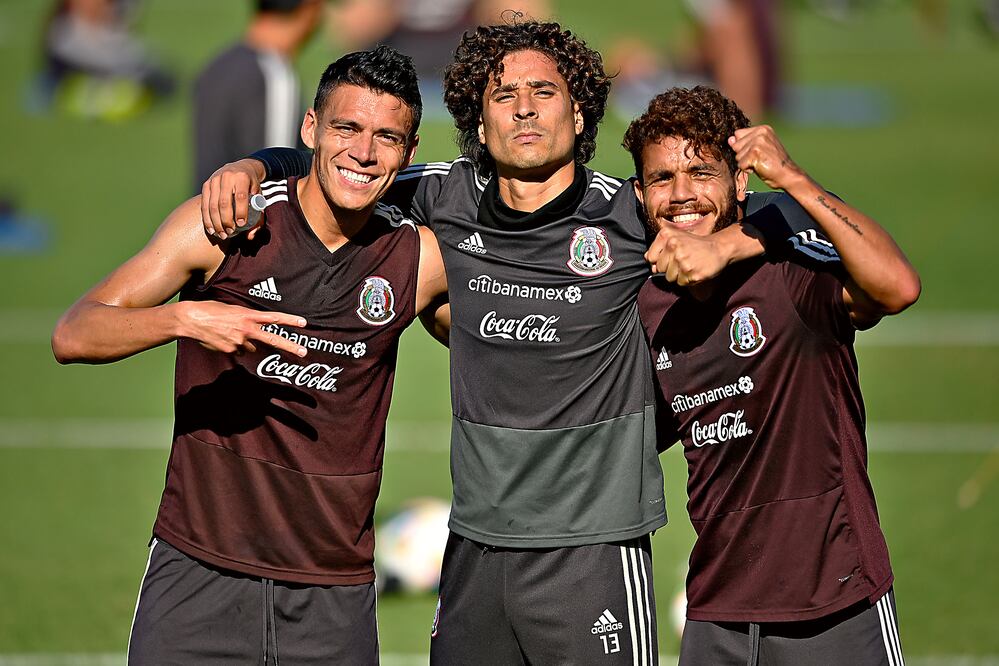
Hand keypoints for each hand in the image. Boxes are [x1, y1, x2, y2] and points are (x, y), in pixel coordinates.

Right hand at [179, 301, 307, 356]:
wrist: (191, 319)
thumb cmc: (211, 310)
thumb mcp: (233, 310)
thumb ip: (247, 322)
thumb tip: (253, 340)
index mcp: (248, 315)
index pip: (273, 318)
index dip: (289, 320)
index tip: (304, 323)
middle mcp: (246, 329)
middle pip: (272, 338)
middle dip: (290, 346)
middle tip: (304, 352)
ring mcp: (238, 342)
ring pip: (250, 347)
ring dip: (244, 342)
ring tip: (228, 332)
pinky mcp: (230, 350)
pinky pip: (237, 351)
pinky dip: (233, 347)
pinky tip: (221, 338)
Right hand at [200, 158, 266, 239]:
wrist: (241, 168)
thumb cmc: (251, 187)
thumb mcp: (259, 197)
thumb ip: (258, 216)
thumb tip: (250, 236)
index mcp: (243, 177)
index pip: (240, 197)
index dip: (240, 212)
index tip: (241, 225)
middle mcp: (227, 177)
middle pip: (224, 203)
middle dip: (226, 221)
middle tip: (230, 233)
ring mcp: (214, 180)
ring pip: (212, 205)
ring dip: (216, 222)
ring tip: (221, 235)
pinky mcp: (206, 185)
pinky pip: (204, 204)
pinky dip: (207, 219)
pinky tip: (211, 229)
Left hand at [645, 224, 728, 285]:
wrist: (718, 248)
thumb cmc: (694, 244)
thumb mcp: (675, 238)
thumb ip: (659, 246)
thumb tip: (647, 258)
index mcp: (667, 235)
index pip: (651, 258)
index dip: (658, 261)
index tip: (669, 258)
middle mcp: (673, 246)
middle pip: (659, 269)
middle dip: (669, 268)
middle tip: (683, 261)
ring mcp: (682, 260)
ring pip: (669, 277)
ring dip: (678, 275)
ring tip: (689, 265)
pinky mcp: (691, 273)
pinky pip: (681, 283)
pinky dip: (687, 280)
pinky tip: (695, 270)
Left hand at [728, 125, 805, 191]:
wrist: (788, 174)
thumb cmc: (774, 163)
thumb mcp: (759, 149)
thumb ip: (744, 143)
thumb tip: (730, 139)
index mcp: (762, 129)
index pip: (738, 134)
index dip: (744, 147)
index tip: (758, 152)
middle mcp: (760, 132)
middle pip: (736, 145)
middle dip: (743, 155)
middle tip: (760, 159)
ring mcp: (758, 142)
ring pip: (737, 156)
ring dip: (746, 163)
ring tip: (760, 163)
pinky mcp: (755, 153)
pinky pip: (740, 164)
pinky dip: (748, 170)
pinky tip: (760, 168)